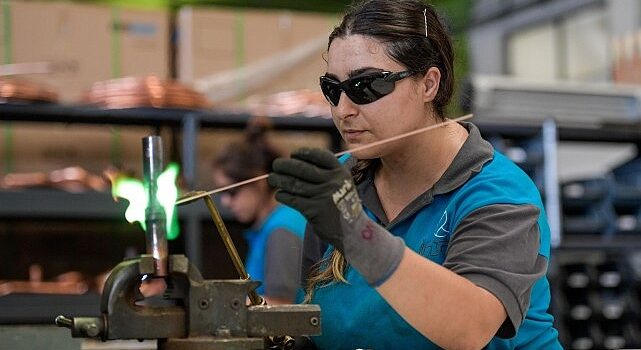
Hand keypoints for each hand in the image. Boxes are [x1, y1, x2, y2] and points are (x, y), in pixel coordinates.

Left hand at [268, 148, 404, 285]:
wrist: (353, 230)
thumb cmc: (342, 204)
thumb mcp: (343, 183)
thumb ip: (326, 172)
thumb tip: (295, 162)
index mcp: (340, 172)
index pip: (319, 156)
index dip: (304, 153)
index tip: (293, 154)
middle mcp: (333, 182)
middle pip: (302, 168)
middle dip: (285, 165)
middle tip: (276, 164)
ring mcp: (323, 196)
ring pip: (294, 184)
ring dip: (279, 180)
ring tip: (272, 178)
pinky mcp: (314, 210)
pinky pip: (293, 199)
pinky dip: (283, 196)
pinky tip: (279, 194)